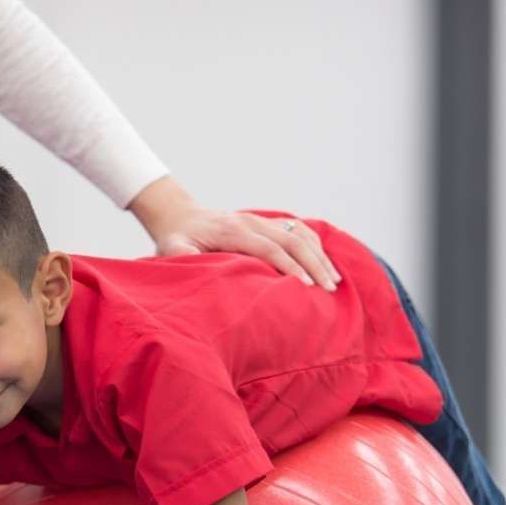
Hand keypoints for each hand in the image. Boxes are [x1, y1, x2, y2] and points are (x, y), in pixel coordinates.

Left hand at [157, 208, 340, 290]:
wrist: (180, 216)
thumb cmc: (176, 239)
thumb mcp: (171, 249)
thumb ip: (181, 256)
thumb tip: (192, 262)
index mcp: (232, 230)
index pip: (269, 247)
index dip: (288, 266)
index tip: (305, 286)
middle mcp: (251, 221)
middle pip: (292, 240)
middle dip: (313, 264)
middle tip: (328, 288)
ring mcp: (261, 219)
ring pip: (299, 233)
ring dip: (319, 256)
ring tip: (334, 280)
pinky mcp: (266, 222)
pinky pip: (298, 229)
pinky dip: (315, 245)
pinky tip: (325, 263)